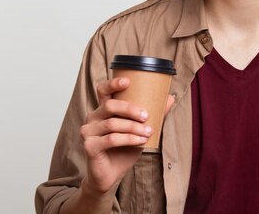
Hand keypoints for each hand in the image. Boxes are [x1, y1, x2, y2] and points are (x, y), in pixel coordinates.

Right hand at [79, 77, 174, 195]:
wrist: (111, 176)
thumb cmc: (123, 150)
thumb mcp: (139, 130)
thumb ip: (151, 114)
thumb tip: (170, 98)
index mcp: (102, 110)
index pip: (103, 90)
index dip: (113, 84)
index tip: (127, 81)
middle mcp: (92, 117)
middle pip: (110, 105)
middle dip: (130, 109)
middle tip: (147, 116)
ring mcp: (87, 132)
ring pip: (112, 123)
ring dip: (133, 127)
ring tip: (148, 132)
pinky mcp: (89, 146)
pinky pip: (111, 139)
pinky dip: (128, 139)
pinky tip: (140, 141)